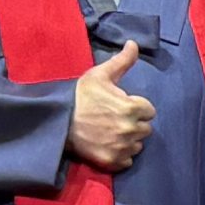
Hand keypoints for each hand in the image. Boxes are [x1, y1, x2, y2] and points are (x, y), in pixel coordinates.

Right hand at [69, 40, 155, 170]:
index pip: (149, 110)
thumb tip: (134, 43)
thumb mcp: (100, 75)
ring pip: (137, 145)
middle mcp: (130, 129)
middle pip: (145, 128)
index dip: (136, 107)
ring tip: (109, 131)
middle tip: (113, 119)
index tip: (120, 105)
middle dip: (133, 123)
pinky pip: (127, 160)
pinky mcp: (112, 161)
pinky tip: (107, 145)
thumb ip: (122, 61)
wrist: (55, 119)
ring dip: (128, 139)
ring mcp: (121, 147)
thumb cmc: (79, 95)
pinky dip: (120, 155)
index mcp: (132, 108)